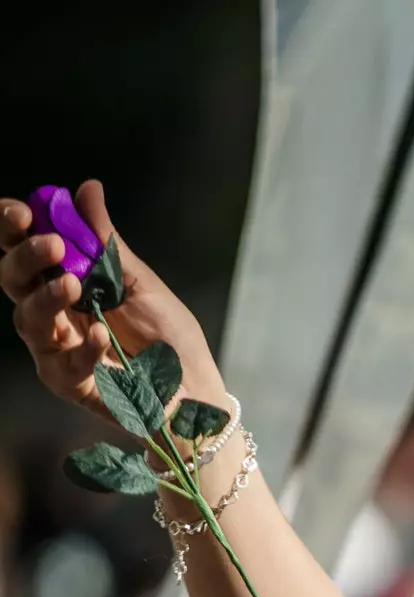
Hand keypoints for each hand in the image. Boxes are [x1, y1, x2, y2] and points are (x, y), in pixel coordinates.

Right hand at [0, 181, 222, 422]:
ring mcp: (56, 348)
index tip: (23, 213)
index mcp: (65, 280)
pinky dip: (81, 348)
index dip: (13, 229)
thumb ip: (107, 242)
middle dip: (24, 257)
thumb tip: (87, 188)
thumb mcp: (140, 283)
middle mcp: (52, 311)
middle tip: (52, 244)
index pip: (23, 249)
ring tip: (75, 284)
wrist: (195, 390)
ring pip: (28, 319)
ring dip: (47, 297)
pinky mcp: (69, 383)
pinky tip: (100, 336)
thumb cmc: (169, 338)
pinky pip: (62, 364)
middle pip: (13, 279)